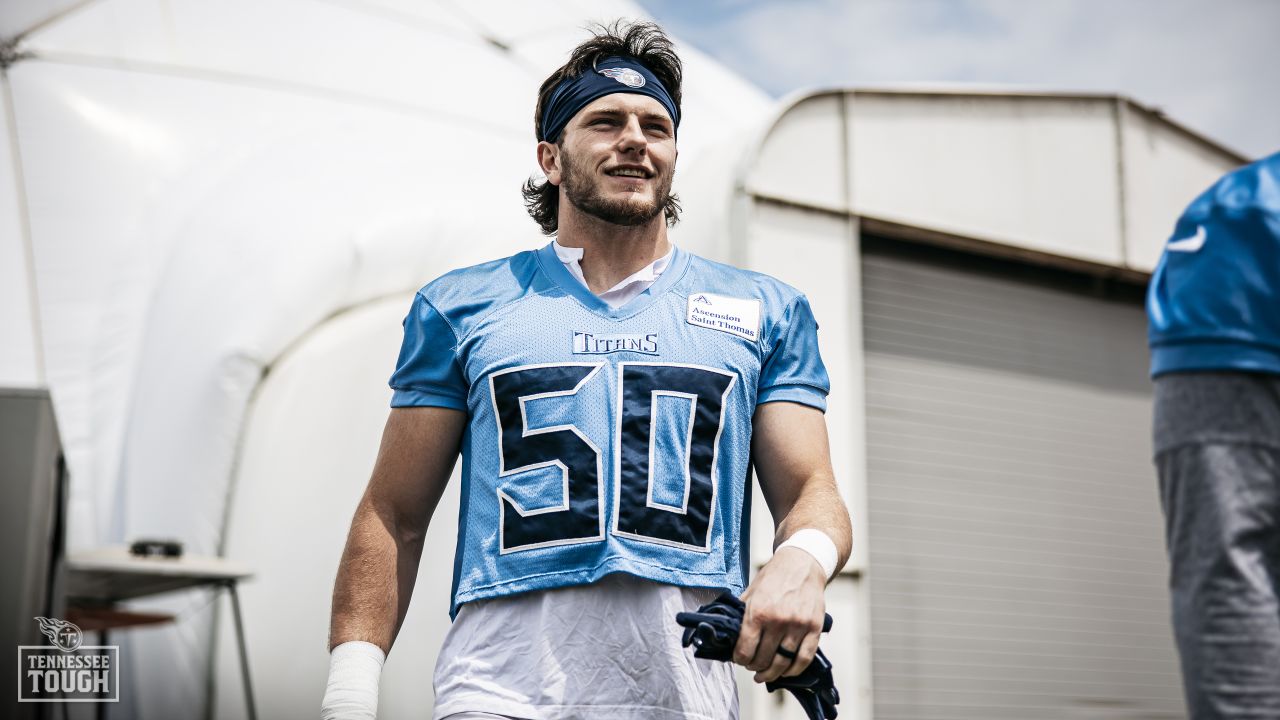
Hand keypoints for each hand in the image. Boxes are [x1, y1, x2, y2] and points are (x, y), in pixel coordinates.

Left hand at [732, 546, 826, 682]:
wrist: (802, 563)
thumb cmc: (774, 577)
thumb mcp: (750, 592)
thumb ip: (741, 614)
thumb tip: (728, 634)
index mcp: (758, 612)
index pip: (745, 650)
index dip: (739, 660)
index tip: (739, 660)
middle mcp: (778, 621)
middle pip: (763, 659)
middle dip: (754, 667)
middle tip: (752, 666)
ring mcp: (798, 626)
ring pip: (783, 663)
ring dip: (772, 674)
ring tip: (765, 675)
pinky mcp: (814, 628)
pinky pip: (804, 659)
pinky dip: (794, 670)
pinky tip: (786, 672)